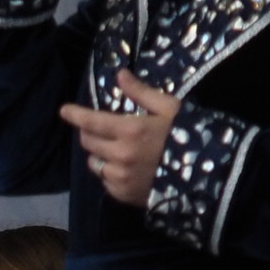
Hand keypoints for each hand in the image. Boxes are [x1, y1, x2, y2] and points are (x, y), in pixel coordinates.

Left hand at [58, 67, 179, 206]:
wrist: (205, 175)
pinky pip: (105, 182)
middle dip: (90, 133)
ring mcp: (121, 178)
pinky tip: (124, 168)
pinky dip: (109, 174)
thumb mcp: (169, 107)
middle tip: (100, 129)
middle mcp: (120, 155)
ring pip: (94, 163)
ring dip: (99, 154)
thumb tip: (119, 74)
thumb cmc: (188, 135)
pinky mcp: (124, 195)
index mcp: (130, 130)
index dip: (75, 115)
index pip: (91, 122)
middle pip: (88, 142)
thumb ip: (141, 92)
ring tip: (114, 150)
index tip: (64, 111)